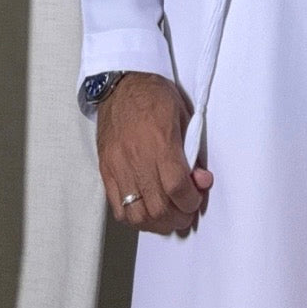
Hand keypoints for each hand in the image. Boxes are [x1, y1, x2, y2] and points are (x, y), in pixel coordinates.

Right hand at [96, 71, 213, 234]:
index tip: (196, 198)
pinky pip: (118, 207)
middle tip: (186, 213)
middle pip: (158, 207)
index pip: (177, 187)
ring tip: (168, 217)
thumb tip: (200, 180)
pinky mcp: (106, 171)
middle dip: (178, 218)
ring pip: (137, 214)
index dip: (191, 201)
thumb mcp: (184, 116)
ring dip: (157, 223)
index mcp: (160, 142)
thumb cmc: (154, 96)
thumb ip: (192, 152)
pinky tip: (147, 212)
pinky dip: (135, 218)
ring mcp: (118, 166)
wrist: (121, 84)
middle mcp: (137, 158)